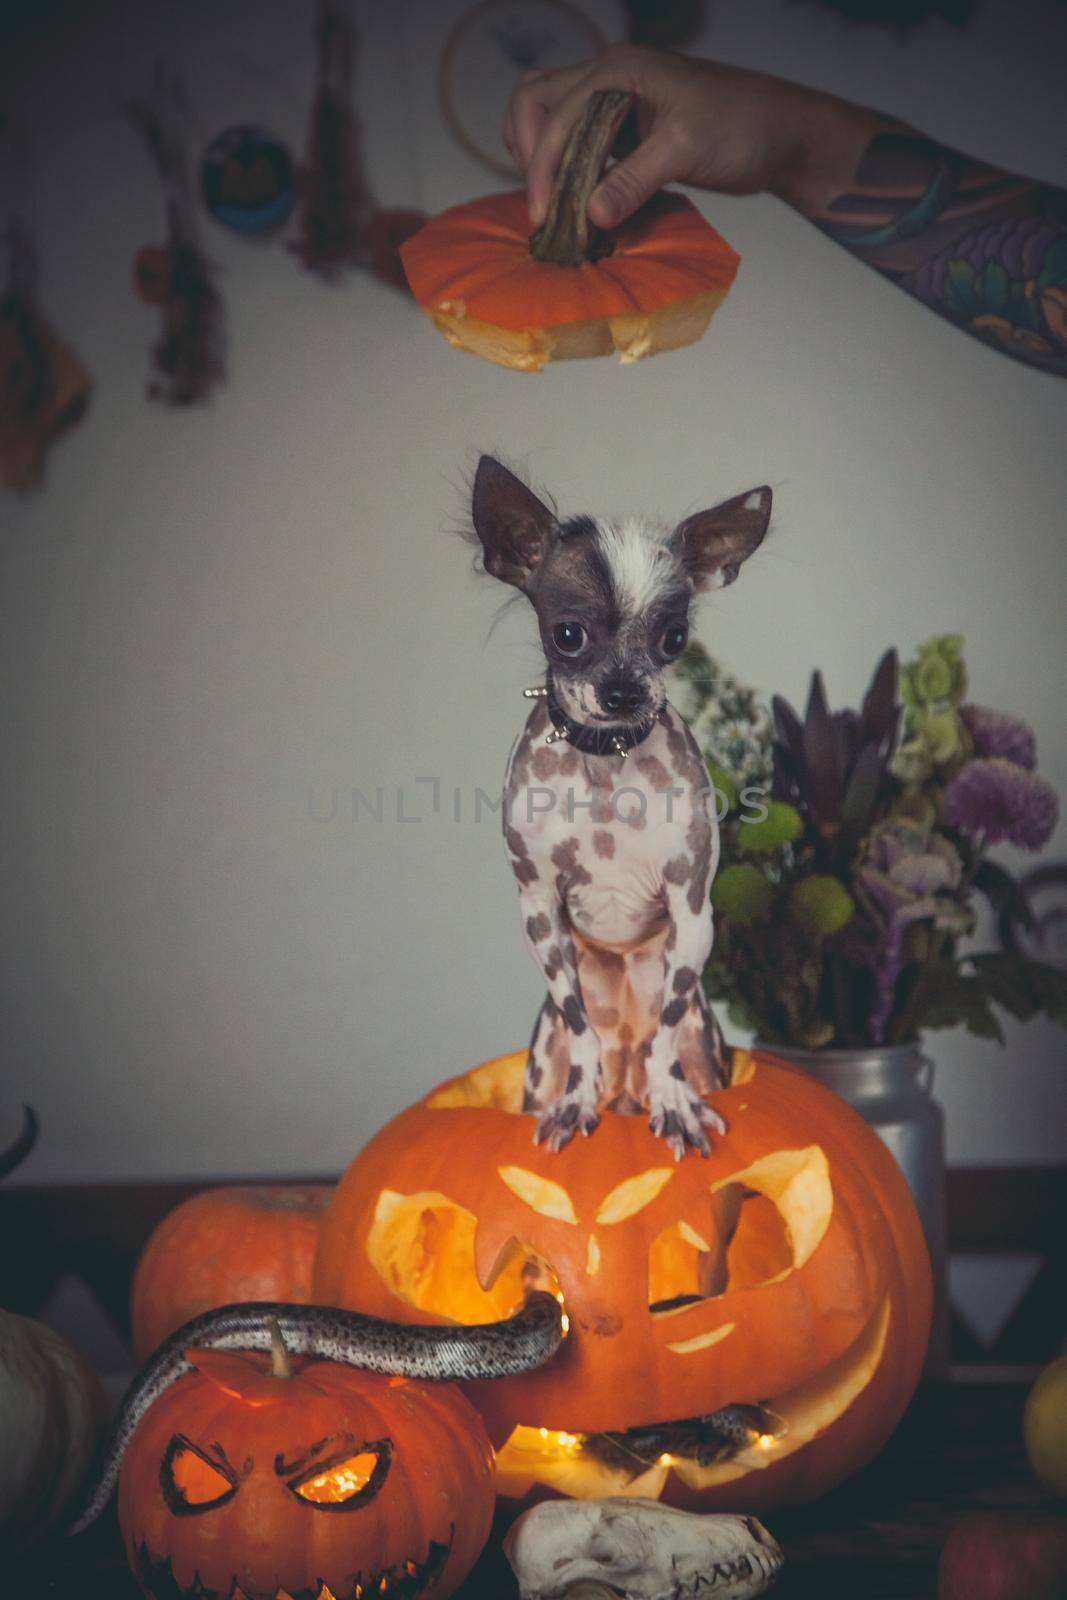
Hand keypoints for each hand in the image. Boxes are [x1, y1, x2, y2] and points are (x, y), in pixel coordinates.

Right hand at [504, 43, 876, 226]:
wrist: (780, 133)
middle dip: (528, 152)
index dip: (542, 167)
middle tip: (542, 206)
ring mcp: (614, 100)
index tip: (544, 215)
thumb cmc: (742, 126)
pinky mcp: (624, 127)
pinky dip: (563, 167)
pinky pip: (575, 140)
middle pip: (535, 101)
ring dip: (538, 155)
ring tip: (550, 202)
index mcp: (619, 69)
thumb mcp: (686, 150)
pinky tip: (572, 201)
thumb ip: (635, 180)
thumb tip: (591, 214)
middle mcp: (609, 76)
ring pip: (549, 115)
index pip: (555, 114)